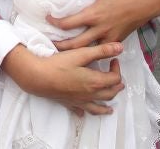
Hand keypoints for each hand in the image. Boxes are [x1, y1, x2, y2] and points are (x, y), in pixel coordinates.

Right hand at [2, 42, 123, 114]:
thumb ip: (101, 50)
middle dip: (116, 86)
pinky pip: (80, 111)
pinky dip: (85, 112)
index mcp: (95, 82)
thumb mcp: (81, 53)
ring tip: (110, 108)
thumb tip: (120, 47)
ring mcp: (80, 101)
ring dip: (106, 107)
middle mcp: (90, 94)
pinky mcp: (69, 103)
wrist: (39, 77)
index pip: (115, 79)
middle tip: (117, 78)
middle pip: (110, 94)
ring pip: (98, 108)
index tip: (113, 60)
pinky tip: (84, 113)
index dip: (117, 69)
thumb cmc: (59, 64)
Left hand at [49, 0, 159, 48]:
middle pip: (76, 44)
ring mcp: (110, 37)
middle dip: (61, 46)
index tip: (48, 19)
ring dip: (77, 52)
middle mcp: (100, 29)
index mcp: (94, 14)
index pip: (68, 24)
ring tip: (66, 51)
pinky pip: (103, 50)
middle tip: (51, 44)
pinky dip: (94, 52)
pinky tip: (87, 51)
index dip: (55, 22)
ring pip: (90, 51)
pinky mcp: (119, 40)